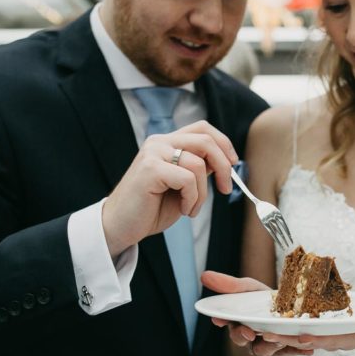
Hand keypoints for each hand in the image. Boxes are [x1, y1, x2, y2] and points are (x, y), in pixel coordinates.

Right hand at [102, 121, 236, 255]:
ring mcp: (153, 153)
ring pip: (199, 164)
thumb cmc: (151, 208)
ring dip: (203, 193)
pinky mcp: (150, 169)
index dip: (223, 143)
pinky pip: (188, 179)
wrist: (121, 227)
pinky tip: (183, 209)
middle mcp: (159, 142)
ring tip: (191, 208)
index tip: (233, 164)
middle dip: (224, 166)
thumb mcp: (183, 186)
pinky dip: (192, 198)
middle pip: (205, 140)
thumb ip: (200, 169)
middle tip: (226, 189)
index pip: (202, 128)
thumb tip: (226, 160)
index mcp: (166, 143)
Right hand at [201, 271, 312, 355]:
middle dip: (243, 337)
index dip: (223, 322)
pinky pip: (292, 352)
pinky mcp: (286, 349)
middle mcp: (252, 337)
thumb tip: (203, 275)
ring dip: (271, 345)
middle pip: (243, 341)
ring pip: (265, 350)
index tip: (219, 319)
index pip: (228, 324)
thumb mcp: (248, 289)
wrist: (288, 309)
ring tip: (279, 340)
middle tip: (248, 332)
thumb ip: (230, 285)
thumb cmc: (262, 300)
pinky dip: (299, 350)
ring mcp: (269, 345)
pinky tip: (309, 349)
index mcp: (240, 322)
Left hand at [259, 317, 354, 354]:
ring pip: (301, 335)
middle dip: (287, 338)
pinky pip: (303, 329)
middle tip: (264, 334)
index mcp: (347, 339)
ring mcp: (327, 335)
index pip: (327, 340)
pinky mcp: (323, 328)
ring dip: (281, 333)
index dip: (313, 339)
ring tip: (260, 329)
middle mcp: (333, 339)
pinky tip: (272, 321)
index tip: (299, 337)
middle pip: (307, 340)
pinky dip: (288, 327)